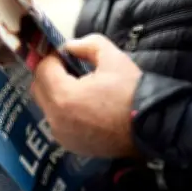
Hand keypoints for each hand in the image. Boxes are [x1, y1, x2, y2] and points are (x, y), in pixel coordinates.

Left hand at [31, 34, 142, 157]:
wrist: (152, 126)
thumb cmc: (132, 92)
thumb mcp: (113, 58)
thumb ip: (88, 45)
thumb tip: (70, 46)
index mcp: (63, 96)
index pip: (43, 70)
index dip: (53, 58)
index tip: (66, 55)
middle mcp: (56, 118)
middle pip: (38, 89)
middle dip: (50, 76)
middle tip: (70, 70)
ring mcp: (61, 135)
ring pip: (46, 107)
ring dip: (56, 94)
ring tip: (81, 89)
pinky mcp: (70, 145)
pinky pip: (57, 123)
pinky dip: (64, 112)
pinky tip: (85, 108)